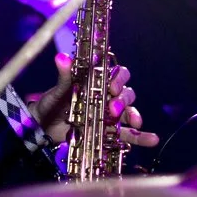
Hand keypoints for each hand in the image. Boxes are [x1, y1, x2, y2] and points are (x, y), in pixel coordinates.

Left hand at [32, 62, 159, 150]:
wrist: (44, 126)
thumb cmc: (52, 103)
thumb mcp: (58, 89)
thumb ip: (65, 75)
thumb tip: (62, 57)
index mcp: (97, 81)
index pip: (117, 74)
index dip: (118, 79)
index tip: (111, 87)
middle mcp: (107, 96)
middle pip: (126, 92)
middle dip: (123, 99)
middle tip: (113, 108)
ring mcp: (109, 114)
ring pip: (129, 111)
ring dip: (134, 115)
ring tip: (134, 122)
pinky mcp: (109, 132)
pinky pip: (129, 134)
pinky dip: (141, 137)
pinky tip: (152, 139)